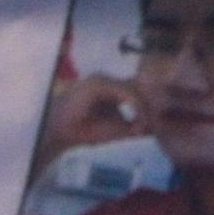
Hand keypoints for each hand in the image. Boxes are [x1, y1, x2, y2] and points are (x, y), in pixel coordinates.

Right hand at [34, 74, 148, 176]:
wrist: (58, 134)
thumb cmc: (84, 131)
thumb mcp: (116, 130)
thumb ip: (134, 126)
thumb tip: (154, 128)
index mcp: (112, 88)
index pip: (140, 90)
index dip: (150, 105)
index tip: (155, 125)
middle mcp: (108, 80)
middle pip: (140, 87)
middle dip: (150, 107)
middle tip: (151, 128)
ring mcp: (102, 79)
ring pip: (134, 88)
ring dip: (143, 109)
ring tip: (143, 128)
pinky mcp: (97, 84)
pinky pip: (124, 91)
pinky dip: (134, 105)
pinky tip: (136, 122)